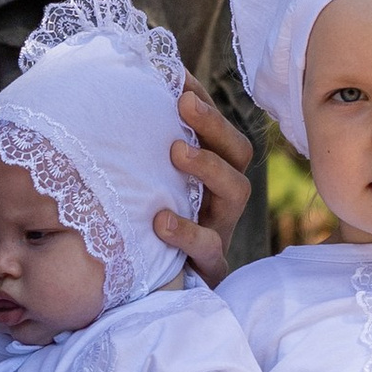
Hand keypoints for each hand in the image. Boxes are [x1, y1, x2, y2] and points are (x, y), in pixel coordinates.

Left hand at [155, 79, 252, 285]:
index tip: (179, 82)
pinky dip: (187, 233)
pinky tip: (160, 221)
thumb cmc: (146, 225)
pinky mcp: (208, 268)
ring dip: (209, 167)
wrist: (144, 289)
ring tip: (177, 152)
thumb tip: (133, 93)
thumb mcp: (147, 184)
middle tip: (185, 106)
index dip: (206, 106)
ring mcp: (219, 231)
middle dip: (214, 126)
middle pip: (237, 155)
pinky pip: (209, 250)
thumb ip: (146, 145)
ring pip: (235, 193)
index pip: (221, 132)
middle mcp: (222, 199)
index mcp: (210, 176)